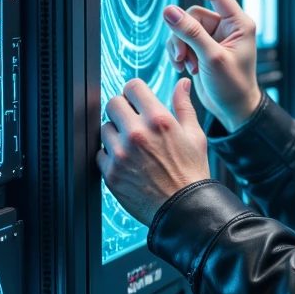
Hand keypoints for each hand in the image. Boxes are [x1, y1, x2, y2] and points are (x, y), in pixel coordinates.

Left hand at [96, 76, 209, 227]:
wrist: (184, 210)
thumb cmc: (192, 173)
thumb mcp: (195, 136)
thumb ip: (184, 106)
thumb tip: (182, 83)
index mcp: (158, 120)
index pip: (132, 86)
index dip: (135, 92)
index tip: (137, 101)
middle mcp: (137, 133)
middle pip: (112, 103)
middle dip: (122, 110)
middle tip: (132, 123)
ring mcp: (121, 154)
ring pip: (104, 128)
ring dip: (115, 134)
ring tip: (132, 147)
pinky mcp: (111, 173)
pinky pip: (100, 153)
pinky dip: (110, 156)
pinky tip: (127, 163)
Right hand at [163, 0, 261, 131]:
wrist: (233, 109)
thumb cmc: (232, 86)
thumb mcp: (211, 58)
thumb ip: (191, 33)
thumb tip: (169, 11)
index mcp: (238, 23)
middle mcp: (226, 26)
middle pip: (192, 15)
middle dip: (182, 35)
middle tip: (181, 57)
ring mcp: (213, 37)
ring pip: (183, 28)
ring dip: (179, 47)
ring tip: (184, 66)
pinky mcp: (201, 48)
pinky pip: (181, 41)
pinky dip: (178, 53)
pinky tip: (183, 68)